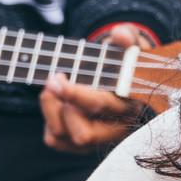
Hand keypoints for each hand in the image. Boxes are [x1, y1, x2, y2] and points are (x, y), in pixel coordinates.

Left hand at [40, 22, 145, 154]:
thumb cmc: (126, 61)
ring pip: (62, 136)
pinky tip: (56, 99)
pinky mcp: (79, 144)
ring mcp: (96, 139)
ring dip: (51, 108)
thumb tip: (121, 35)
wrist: (123, 78)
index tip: (58, 80)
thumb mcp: (132, 45)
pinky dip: (49, 118)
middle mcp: (115, 129)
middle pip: (83, 135)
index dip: (76, 95)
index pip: (101, 107)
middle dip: (60, 106)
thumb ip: (129, 37)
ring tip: (53, 83)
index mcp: (129, 105)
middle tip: (53, 79)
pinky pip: (54, 140)